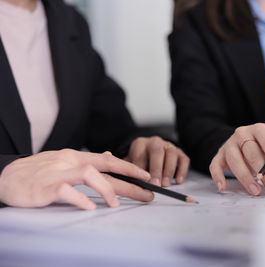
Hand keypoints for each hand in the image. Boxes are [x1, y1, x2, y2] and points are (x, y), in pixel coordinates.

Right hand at [0, 149, 153, 209]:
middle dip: (129, 182)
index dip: (129, 167)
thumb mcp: (65, 161)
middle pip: (105, 169)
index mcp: (76, 157)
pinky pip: (66, 191)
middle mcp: (70, 162)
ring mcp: (58, 173)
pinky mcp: (45, 187)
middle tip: (146, 194)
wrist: (7, 175)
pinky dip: (79, 199)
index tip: (146, 176)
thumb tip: (110, 155)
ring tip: (115, 204)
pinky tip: (89, 207)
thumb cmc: (38, 171)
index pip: (109, 160)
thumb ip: (88, 160)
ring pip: (88, 174)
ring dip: (106, 189)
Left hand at [126, 137, 189, 186]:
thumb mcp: (130, 164)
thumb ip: (131, 172)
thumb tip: (133, 184)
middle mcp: (155, 142)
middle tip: (155, 184)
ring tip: (165, 184)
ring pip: (171, 153)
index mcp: (140, 144)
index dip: (141, 168)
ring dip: (169, 170)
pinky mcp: (179, 152)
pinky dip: (182, 171)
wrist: (148, 153)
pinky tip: (178, 181)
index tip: (142, 181)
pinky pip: (184, 160)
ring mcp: (168, 146)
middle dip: (156, 169)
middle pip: (157, 151)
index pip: (140, 154)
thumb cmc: (140, 161)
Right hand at [209, 123, 264, 196]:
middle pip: (252, 153)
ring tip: (256, 191)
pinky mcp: (219, 155)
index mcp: (260, 130)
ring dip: (245, 177)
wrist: (244, 145)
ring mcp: (229, 144)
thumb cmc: (264, 149)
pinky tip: (223, 187)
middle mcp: (243, 134)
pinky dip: (218, 176)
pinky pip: (215, 165)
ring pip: (234, 160)